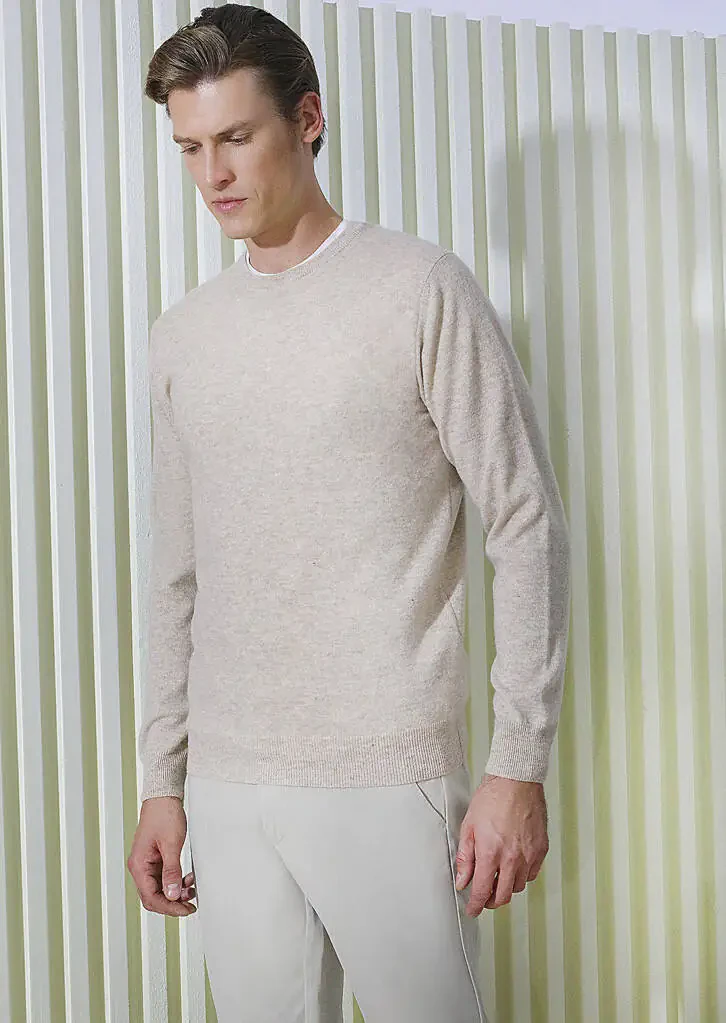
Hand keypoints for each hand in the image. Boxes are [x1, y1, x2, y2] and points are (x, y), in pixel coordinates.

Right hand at [127, 796, 196, 916]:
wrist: (163, 796)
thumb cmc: (164, 815)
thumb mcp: (172, 845)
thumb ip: (171, 871)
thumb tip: (172, 895)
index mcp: (139, 865)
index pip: (151, 897)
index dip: (169, 907)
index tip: (185, 910)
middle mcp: (140, 866)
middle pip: (153, 896)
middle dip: (172, 903)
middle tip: (190, 905)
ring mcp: (147, 863)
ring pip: (159, 888)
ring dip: (175, 892)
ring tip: (191, 889)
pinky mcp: (155, 858)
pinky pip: (163, 878)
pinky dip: (175, 881)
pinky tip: (187, 879)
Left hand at [454, 773, 547, 916]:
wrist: (516, 781)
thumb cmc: (491, 798)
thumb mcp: (468, 827)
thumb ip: (464, 858)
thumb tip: (462, 880)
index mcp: (490, 853)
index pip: (482, 891)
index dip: (475, 905)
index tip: (472, 910)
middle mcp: (512, 859)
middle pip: (503, 896)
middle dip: (491, 901)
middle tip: (483, 897)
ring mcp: (529, 855)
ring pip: (518, 886)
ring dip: (506, 887)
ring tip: (498, 876)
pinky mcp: (541, 849)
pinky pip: (532, 873)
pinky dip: (522, 875)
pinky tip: (513, 865)